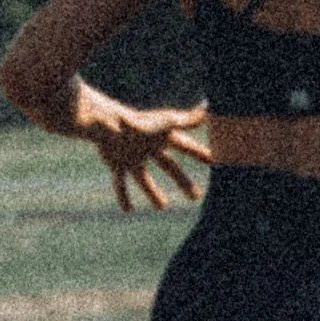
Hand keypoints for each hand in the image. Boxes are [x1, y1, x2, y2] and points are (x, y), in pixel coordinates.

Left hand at [78, 90, 212, 212]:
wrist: (105, 124)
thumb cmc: (137, 123)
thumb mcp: (166, 124)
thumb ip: (188, 120)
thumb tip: (209, 110)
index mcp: (161, 137)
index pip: (186, 147)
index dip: (199, 154)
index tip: (214, 161)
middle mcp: (148, 147)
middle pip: (170, 167)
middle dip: (182, 181)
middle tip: (196, 197)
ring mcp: (132, 156)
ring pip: (144, 178)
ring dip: (153, 193)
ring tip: (162, 207)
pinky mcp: (117, 164)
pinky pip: (121, 183)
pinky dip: (123, 195)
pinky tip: (127, 210)